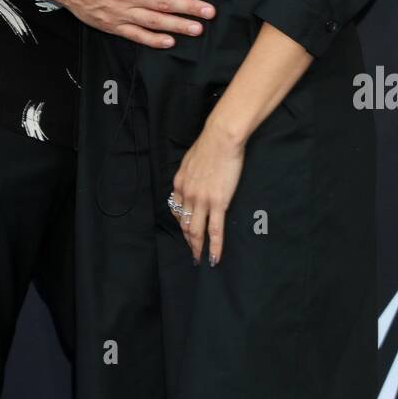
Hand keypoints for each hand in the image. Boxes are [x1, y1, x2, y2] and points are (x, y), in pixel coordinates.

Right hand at [51, 0, 214, 47]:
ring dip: (177, 26)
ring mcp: (122, 11)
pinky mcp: (113, 25)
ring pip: (154, 21)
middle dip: (189, 7)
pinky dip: (153, 40)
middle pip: (165, 2)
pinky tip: (169, 42)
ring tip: (197, 29)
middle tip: (209, 12)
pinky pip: (136, 35)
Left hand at [170, 114, 245, 265]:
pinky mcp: (218, 203)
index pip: (176, 209)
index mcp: (179, 183)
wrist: (221, 139)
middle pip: (184, 224)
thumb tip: (192, 181)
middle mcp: (187, 195)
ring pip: (196, 231)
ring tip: (200, 259)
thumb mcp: (190, 160)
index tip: (185, 230)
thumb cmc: (209, 145)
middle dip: (187, 240)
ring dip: (197, 247)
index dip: (181, 222)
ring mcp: (201, 201)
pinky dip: (214, 246)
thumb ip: (189, 174)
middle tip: (192, 252)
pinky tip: (214, 257)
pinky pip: (215, 230)